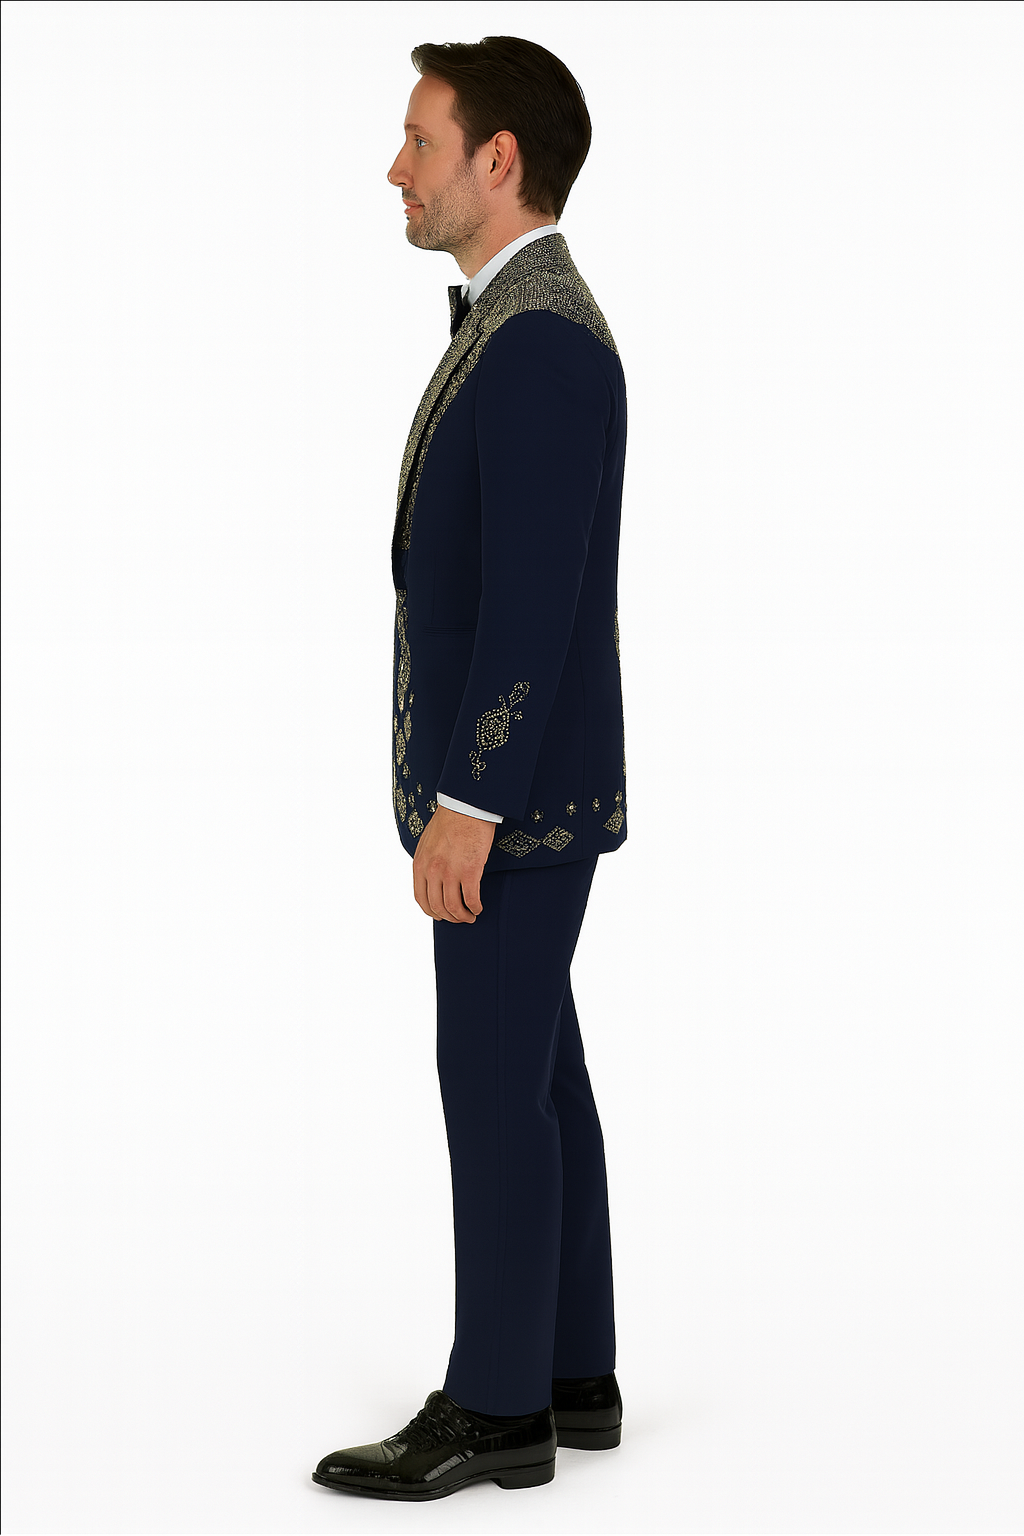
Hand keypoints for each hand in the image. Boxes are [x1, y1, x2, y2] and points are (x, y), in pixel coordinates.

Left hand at [413, 804, 495, 922]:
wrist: (465, 806)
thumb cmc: (450, 819)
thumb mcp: (427, 842)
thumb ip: (427, 861)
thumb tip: (431, 877)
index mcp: (420, 864)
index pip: (421, 899)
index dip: (432, 911)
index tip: (441, 915)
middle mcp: (432, 871)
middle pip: (437, 907)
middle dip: (449, 917)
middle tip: (460, 918)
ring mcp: (450, 872)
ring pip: (453, 907)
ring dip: (463, 916)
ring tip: (471, 916)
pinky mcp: (469, 871)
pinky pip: (471, 899)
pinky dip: (475, 907)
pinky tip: (479, 907)